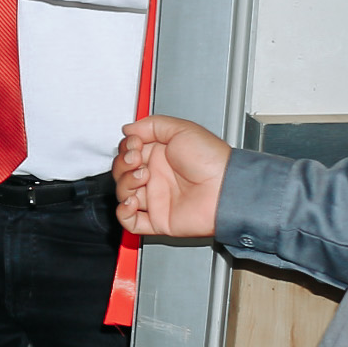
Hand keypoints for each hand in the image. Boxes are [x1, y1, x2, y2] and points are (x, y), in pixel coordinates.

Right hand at [115, 115, 229, 237]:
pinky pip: (130, 221)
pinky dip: (123, 212)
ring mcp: (157, 199)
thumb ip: (151, 125)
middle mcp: (157, 177)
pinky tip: (131, 201)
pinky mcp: (158, 219)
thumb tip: (129, 128)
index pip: (129, 152)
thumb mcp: (182, 129)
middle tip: (136, 160)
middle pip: (122, 172)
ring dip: (125, 184)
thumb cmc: (212, 161)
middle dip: (123, 164)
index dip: (127, 148)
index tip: (135, 144)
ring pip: (123, 193)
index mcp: (161, 156)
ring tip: (142, 178)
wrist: (225, 189)